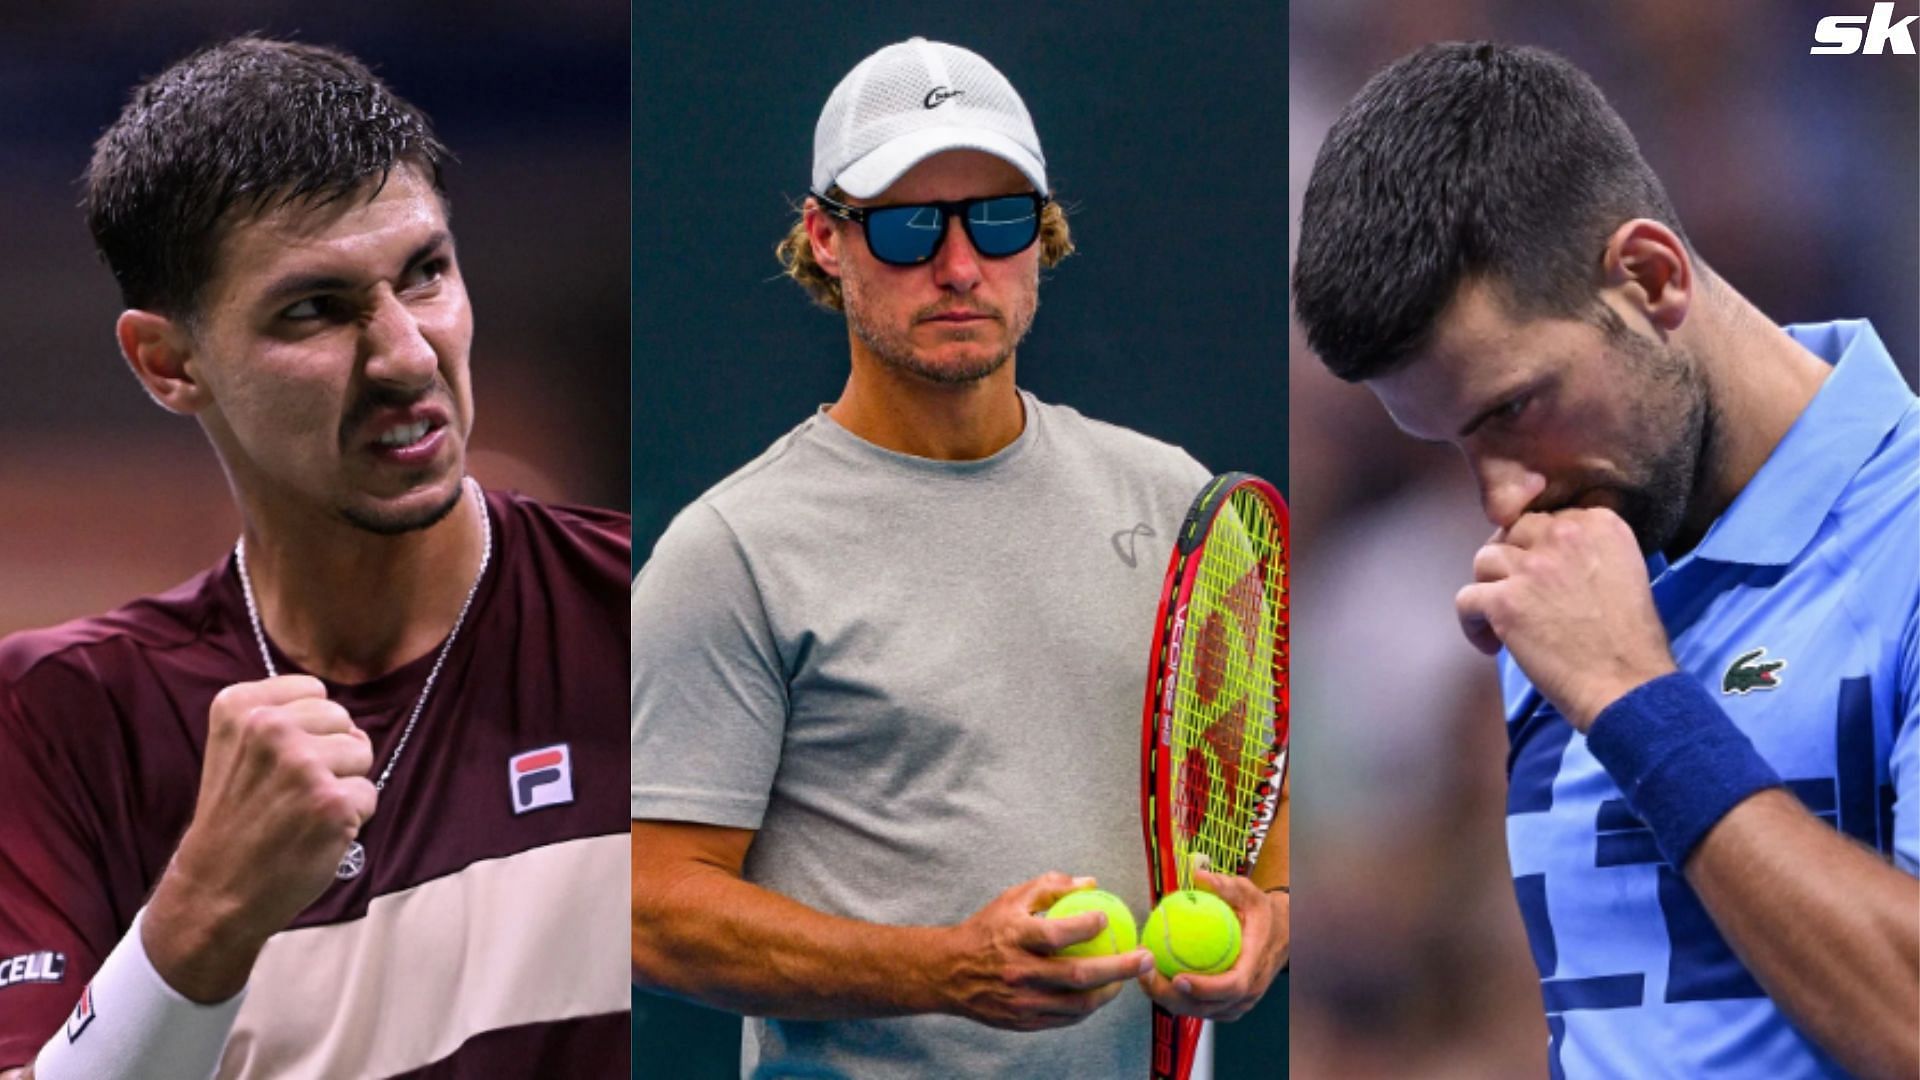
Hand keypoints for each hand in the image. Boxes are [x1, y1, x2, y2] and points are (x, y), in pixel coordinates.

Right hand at [145, 675, 375, 1000]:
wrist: (214, 890)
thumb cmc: (235, 819)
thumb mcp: (234, 748)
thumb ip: (278, 714)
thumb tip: (339, 709)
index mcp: (239, 707)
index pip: (315, 692)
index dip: (310, 729)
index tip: (276, 762)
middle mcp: (269, 728)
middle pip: (343, 720)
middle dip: (331, 754)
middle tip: (291, 792)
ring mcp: (302, 764)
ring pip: (362, 753)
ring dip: (343, 783)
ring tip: (302, 811)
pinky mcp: (332, 801)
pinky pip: (369, 793)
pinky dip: (353, 817)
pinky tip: (316, 832)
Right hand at [939, 873, 1154, 1031]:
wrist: (949, 972)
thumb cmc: (987, 930)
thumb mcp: (1011, 899)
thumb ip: (1051, 887)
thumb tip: (1091, 883)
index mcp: (1013, 937)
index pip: (1056, 934)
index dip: (1086, 926)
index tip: (1107, 917)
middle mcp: (1017, 972)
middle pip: (1077, 975)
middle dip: (1118, 967)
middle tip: (1144, 957)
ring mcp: (1021, 1002)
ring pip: (1077, 1004)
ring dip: (1110, 991)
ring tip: (1129, 977)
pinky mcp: (1024, 1022)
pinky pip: (1066, 1018)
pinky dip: (1089, 1006)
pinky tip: (1102, 991)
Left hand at [1139, 871, 1287, 1021]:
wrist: (1280, 934)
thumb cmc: (1260, 912)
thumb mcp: (1248, 892)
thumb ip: (1225, 885)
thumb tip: (1198, 875)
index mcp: (1255, 964)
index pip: (1233, 985)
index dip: (1205, 988)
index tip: (1177, 978)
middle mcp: (1250, 990)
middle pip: (1210, 1006)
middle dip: (1174, 998)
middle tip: (1146, 977)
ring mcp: (1240, 1002)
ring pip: (1202, 1012)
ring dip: (1170, 1000)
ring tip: (1144, 977)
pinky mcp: (1230, 1006)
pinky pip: (1201, 1009)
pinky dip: (1178, 1000)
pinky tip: (1156, 982)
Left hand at [1455, 508, 1676, 729]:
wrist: (1628, 685)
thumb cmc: (1631, 641)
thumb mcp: (1625, 571)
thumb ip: (1589, 550)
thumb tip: (1547, 552)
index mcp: (1599, 524)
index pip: (1547, 519)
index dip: (1539, 548)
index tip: (1544, 575)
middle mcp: (1564, 534)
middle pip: (1513, 532)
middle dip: (1511, 561)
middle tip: (1518, 593)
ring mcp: (1531, 566)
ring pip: (1484, 560)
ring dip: (1491, 588)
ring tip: (1505, 619)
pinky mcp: (1504, 600)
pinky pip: (1465, 599)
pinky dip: (1472, 624)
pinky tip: (1492, 644)